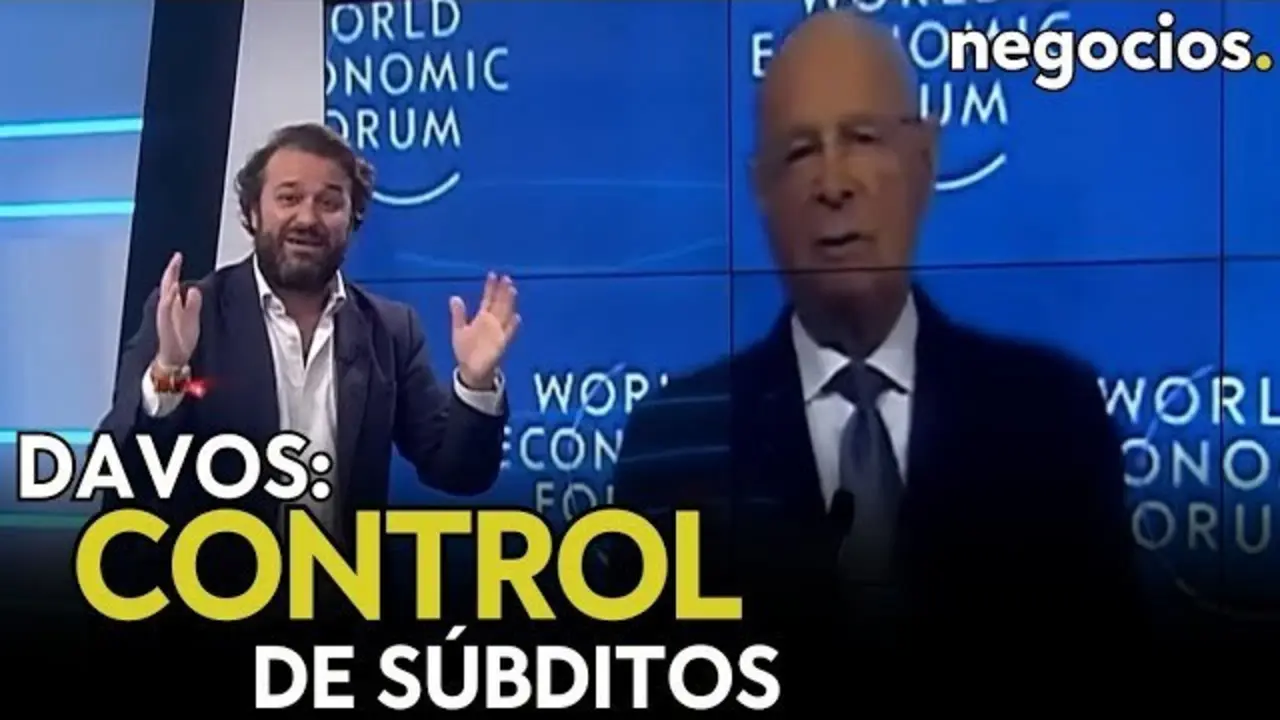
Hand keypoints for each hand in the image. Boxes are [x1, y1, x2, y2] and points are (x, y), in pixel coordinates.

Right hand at [154, 252, 202, 367]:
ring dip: (169, 284)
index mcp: (173, 306)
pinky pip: (166, 313)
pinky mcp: (165, 328)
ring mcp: (165, 318)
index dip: (174, 270)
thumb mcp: (192, 318)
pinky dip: (168, 302)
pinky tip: (173, 293)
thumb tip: (195, 290)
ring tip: (174, 270)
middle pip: (167, 286)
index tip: (178, 256)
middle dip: (171, 272)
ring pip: (165, 297)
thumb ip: (193, 304)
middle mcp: (167, 310)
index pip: (172, 283)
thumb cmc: (181, 339)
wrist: (175, 358)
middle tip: (176, 258)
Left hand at [450, 273, 519, 388]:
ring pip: (506, 313)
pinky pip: (508, 333)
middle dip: (503, 291)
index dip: (491, 287)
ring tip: (512, 290)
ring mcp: (498, 332)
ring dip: (509, 302)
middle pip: (500, 303)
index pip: (488, 299)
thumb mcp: (459, 330)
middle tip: (506, 277)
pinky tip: (516, 318)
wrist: (471, 370)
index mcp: (482, 318)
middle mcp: (492, 322)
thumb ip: (458, 314)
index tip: (493, 274)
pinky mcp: (501, 344)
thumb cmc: (466, 350)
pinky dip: (512, 326)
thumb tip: (454, 297)